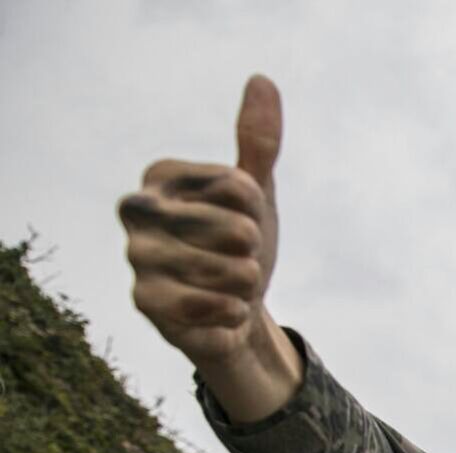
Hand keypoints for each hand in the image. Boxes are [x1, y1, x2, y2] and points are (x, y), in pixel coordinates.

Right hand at [118, 74, 300, 418]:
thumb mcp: (256, 192)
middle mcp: (137, 210)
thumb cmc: (239, 244)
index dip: (257, 212)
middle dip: (253, 252)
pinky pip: (214, 307)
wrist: (232, 310)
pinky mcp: (145, 302)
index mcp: (162, 175)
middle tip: (235, 257)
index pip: (242, 188)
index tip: (241, 220)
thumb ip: (258, 141)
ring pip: (230, 272)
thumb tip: (261, 80)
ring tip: (228, 283)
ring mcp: (136, 257)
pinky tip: (219, 311)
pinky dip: (232, 314)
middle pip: (238, 231)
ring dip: (246, 284)